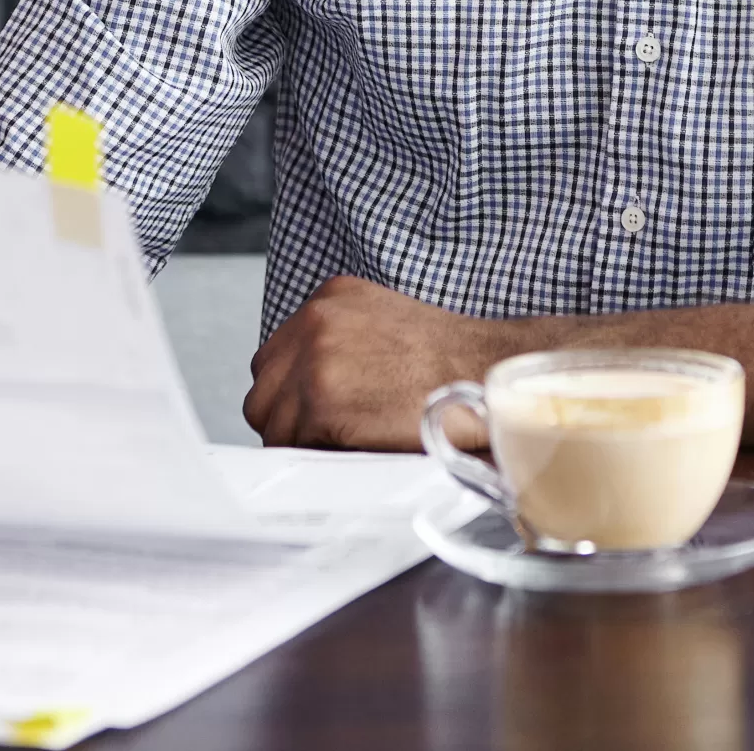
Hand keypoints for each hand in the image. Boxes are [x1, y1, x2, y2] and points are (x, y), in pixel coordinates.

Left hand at [244, 276, 509, 449]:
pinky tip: (356, 446)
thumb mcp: (386, 325)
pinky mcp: (322, 402)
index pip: (276, 358)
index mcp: (330, 298)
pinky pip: (291, 445)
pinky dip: (317, 455)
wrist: (489, 375)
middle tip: (330, 435)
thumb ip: (340, 343)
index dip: (294, 393)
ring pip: (271, 422)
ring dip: (303, 440)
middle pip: (263, 389)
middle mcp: (316, 321)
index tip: (317, 411)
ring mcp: (316, 360)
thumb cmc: (451, 364)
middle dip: (289, 418)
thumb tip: (303, 389)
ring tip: (352, 441)